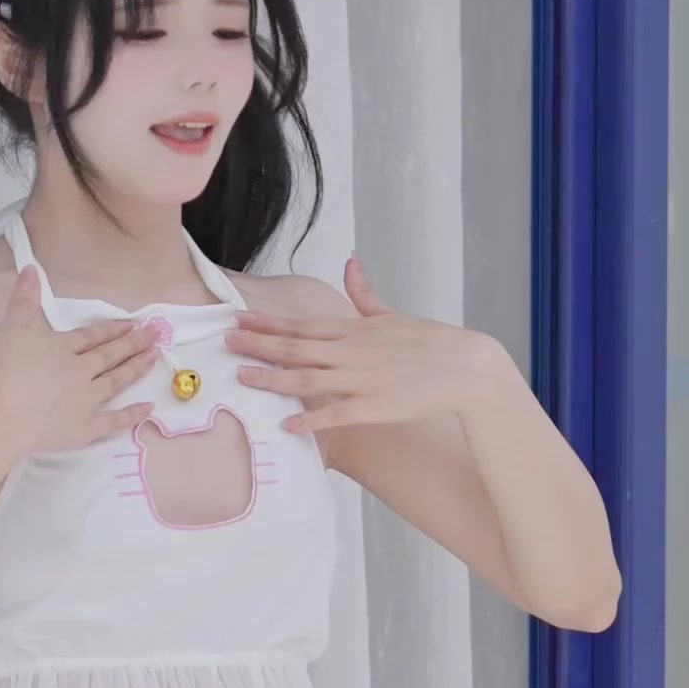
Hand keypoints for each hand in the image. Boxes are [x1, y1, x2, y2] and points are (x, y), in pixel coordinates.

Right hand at [0, 266, 158, 458]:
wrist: (3, 413)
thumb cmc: (2, 369)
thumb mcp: (10, 327)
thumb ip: (24, 299)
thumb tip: (31, 268)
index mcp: (62, 347)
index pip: (91, 336)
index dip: (111, 328)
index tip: (131, 323)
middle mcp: (80, 370)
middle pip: (109, 355)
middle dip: (133, 343)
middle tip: (157, 334)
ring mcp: (87, 400)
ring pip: (117, 381)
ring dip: (136, 368)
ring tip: (155, 357)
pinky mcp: (86, 429)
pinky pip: (114, 421)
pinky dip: (133, 415)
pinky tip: (150, 408)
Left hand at [232, 255, 509, 435]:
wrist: (464, 367)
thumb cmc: (429, 341)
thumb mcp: (391, 313)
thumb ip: (364, 293)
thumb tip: (350, 263)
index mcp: (353, 331)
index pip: (300, 326)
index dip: (266, 324)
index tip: (236, 320)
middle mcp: (350, 352)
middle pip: (295, 349)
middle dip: (257, 346)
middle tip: (224, 343)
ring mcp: (361, 380)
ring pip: (307, 379)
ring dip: (272, 379)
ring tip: (242, 378)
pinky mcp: (375, 406)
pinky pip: (336, 414)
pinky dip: (311, 419)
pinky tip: (287, 424)